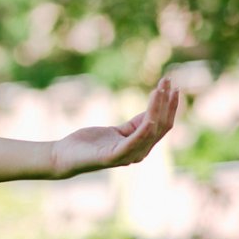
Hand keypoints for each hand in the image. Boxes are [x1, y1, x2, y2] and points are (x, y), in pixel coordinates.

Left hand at [50, 77, 179, 178]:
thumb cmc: (89, 143)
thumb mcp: (115, 131)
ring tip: (159, 89)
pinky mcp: (115, 156)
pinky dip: (146, 128)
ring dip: (158, 108)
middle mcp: (140, 152)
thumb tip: (150, 113)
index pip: (162, 124)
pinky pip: (136, 140)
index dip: (170, 106)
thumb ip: (133, 126)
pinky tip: (151, 116)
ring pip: (152, 129)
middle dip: (167, 102)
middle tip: (169, 81)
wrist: (64, 156)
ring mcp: (129, 156)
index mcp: (141, 146)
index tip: (173, 87)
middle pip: (162, 125)